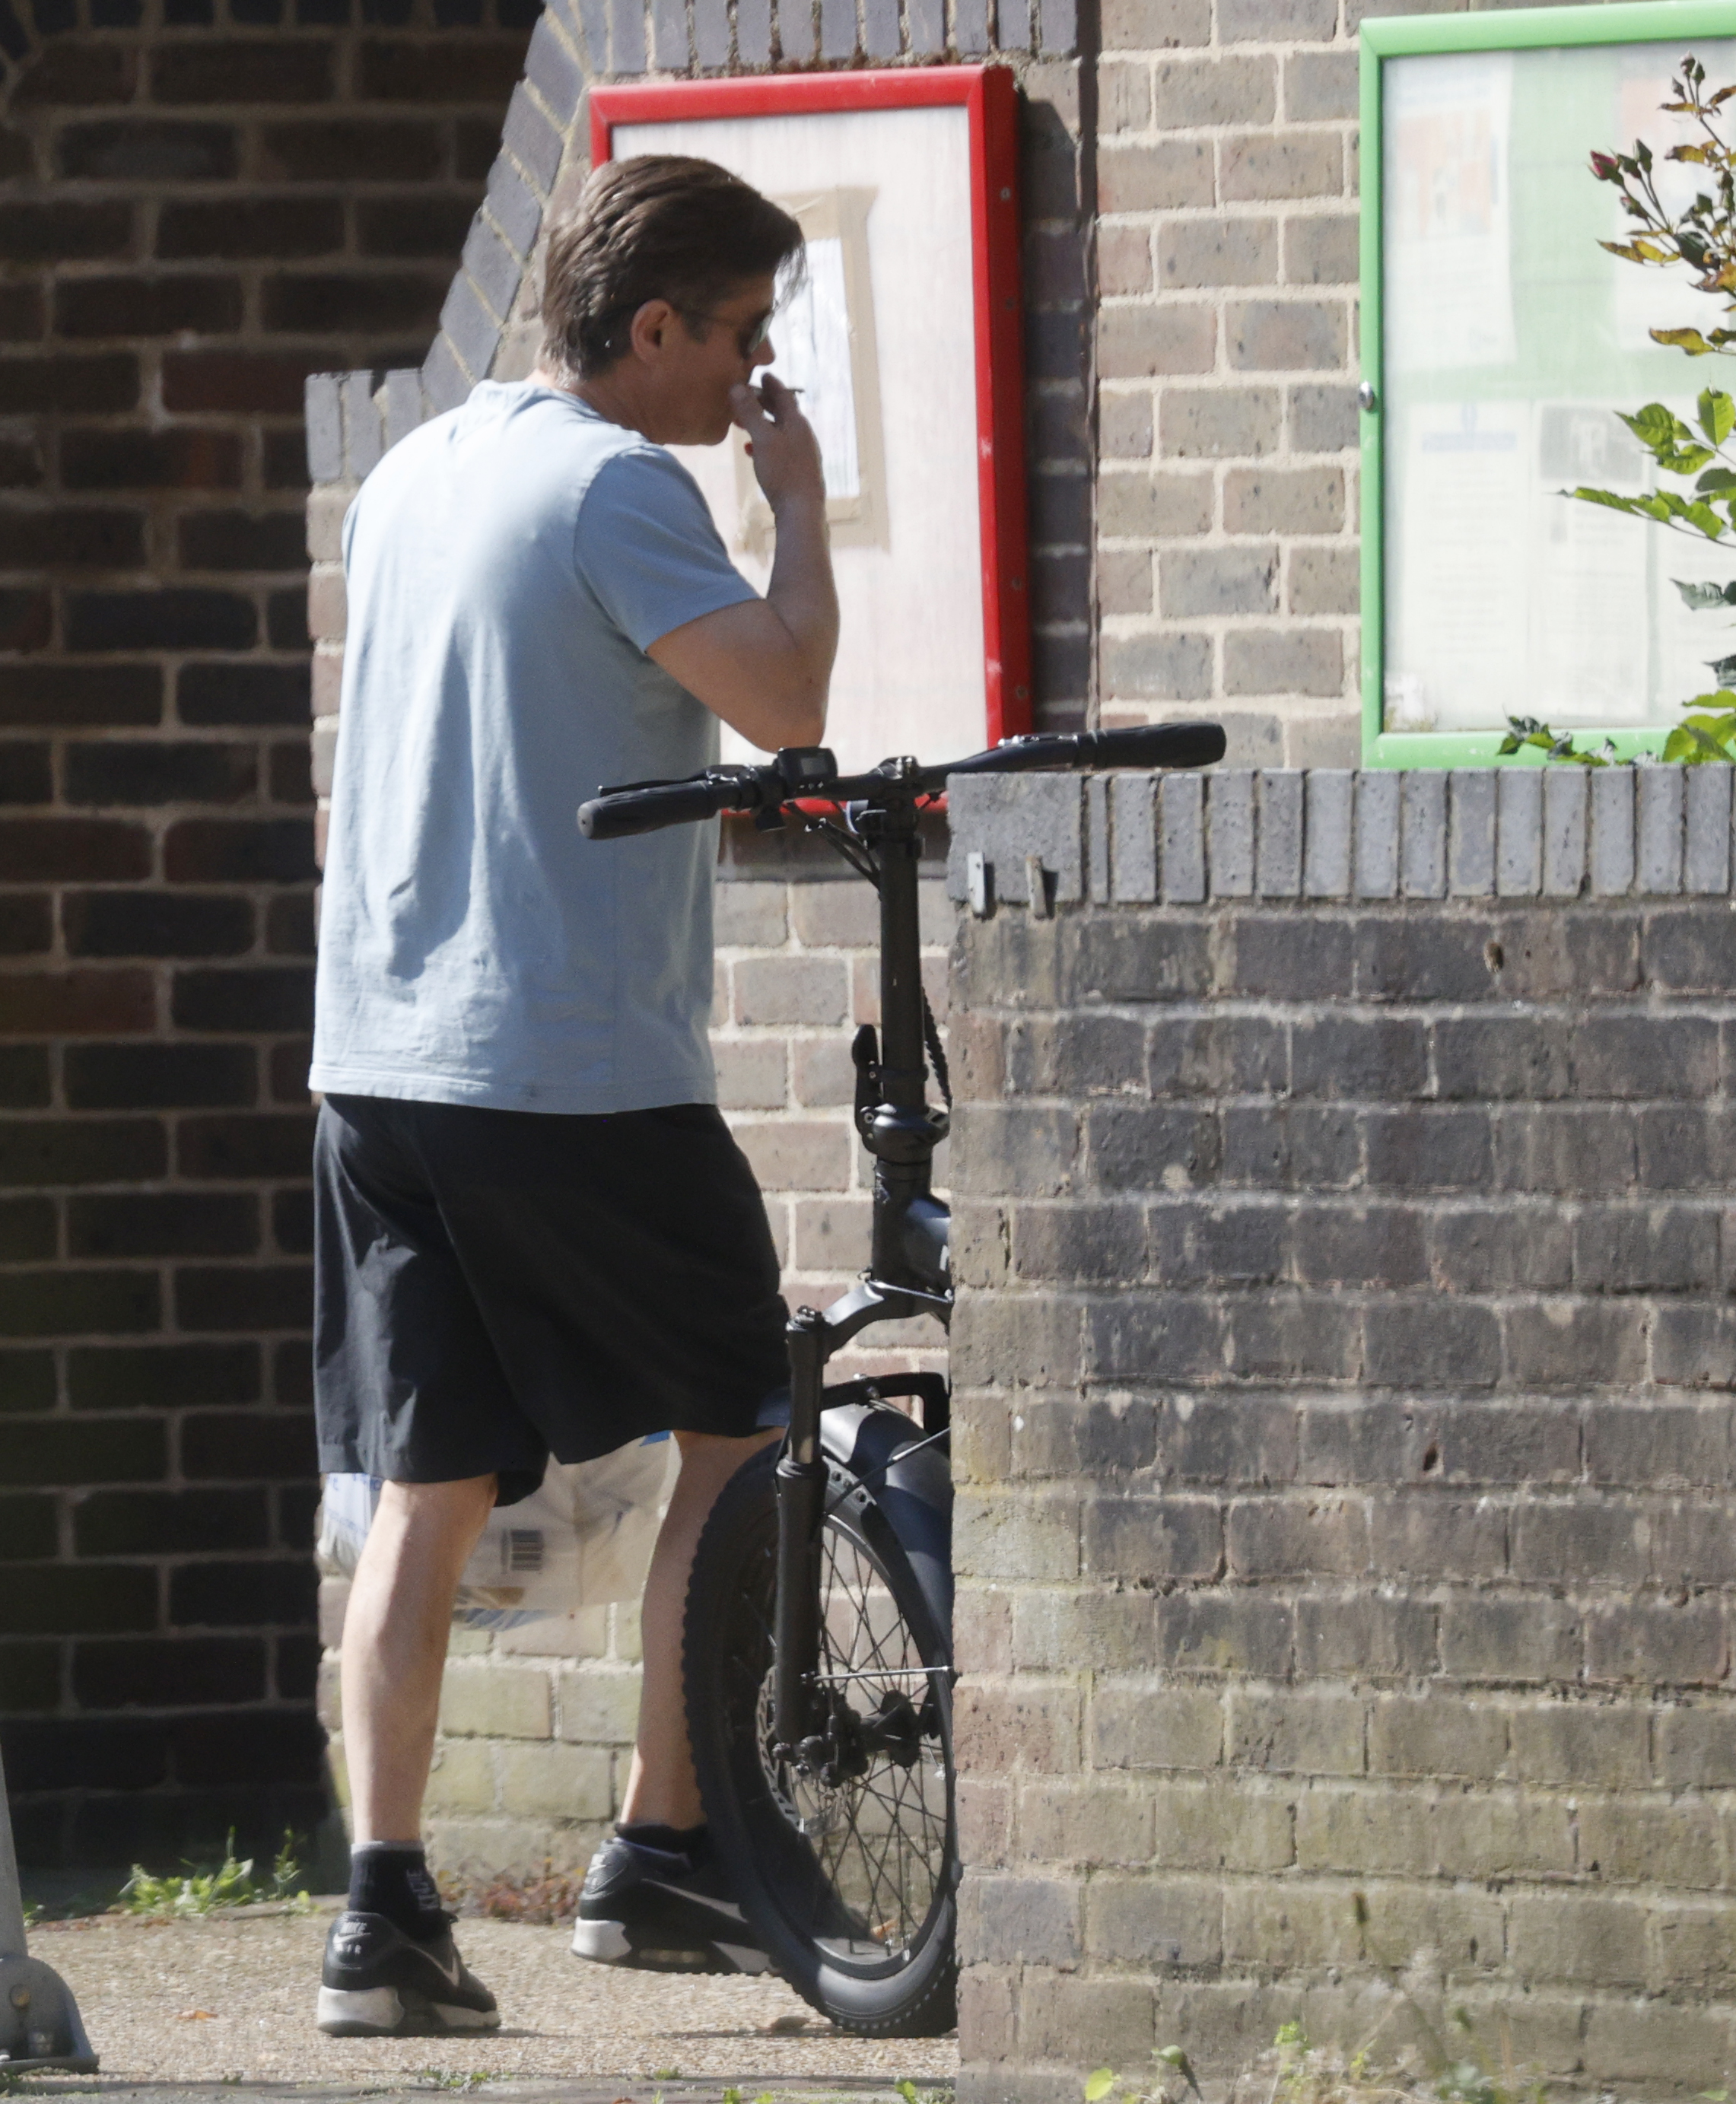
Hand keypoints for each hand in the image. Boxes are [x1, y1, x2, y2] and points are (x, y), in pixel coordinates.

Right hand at [730, 372, 825, 514]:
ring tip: (742, 423)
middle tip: (745, 398)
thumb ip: (750, 413)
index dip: (771, 384)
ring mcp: (802, 454)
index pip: (784, 395)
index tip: (761, 374)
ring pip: (779, 431)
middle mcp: (803, 435)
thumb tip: (737, 386)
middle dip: (763, 404)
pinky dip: (764, 443)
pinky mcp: (798, 471)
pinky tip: (752, 450)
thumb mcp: (763, 439)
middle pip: (782, 413)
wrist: (802, 511)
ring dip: (761, 424)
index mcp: (797, 423)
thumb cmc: (783, 472)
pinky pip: (779, 449)